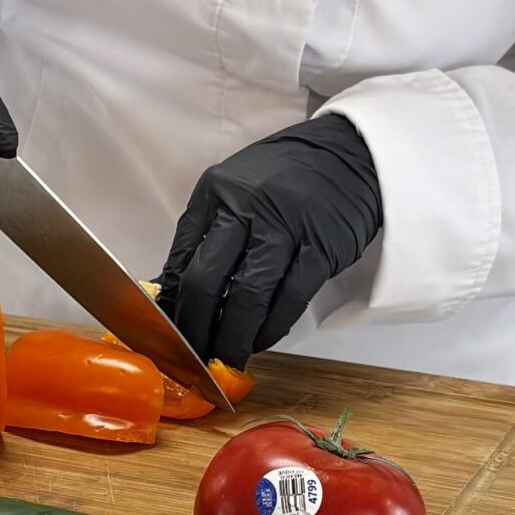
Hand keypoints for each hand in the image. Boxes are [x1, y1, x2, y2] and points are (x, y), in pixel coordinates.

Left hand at [160, 114, 381, 369]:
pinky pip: (289, 299)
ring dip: (233, 338)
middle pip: (207, 281)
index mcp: (216, 192)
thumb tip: (173, 292)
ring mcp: (286, 228)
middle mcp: (246, 208)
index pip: (181, 257)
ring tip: (225, 359)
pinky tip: (260, 340)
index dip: (171, 303)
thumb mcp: (234, 190)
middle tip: (193, 357)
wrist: (347, 155)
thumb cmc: (282, 177)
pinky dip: (271, 328)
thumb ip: (205, 234)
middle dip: (196, 329)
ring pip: (248, 297)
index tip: (167, 332)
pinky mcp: (321, 248)